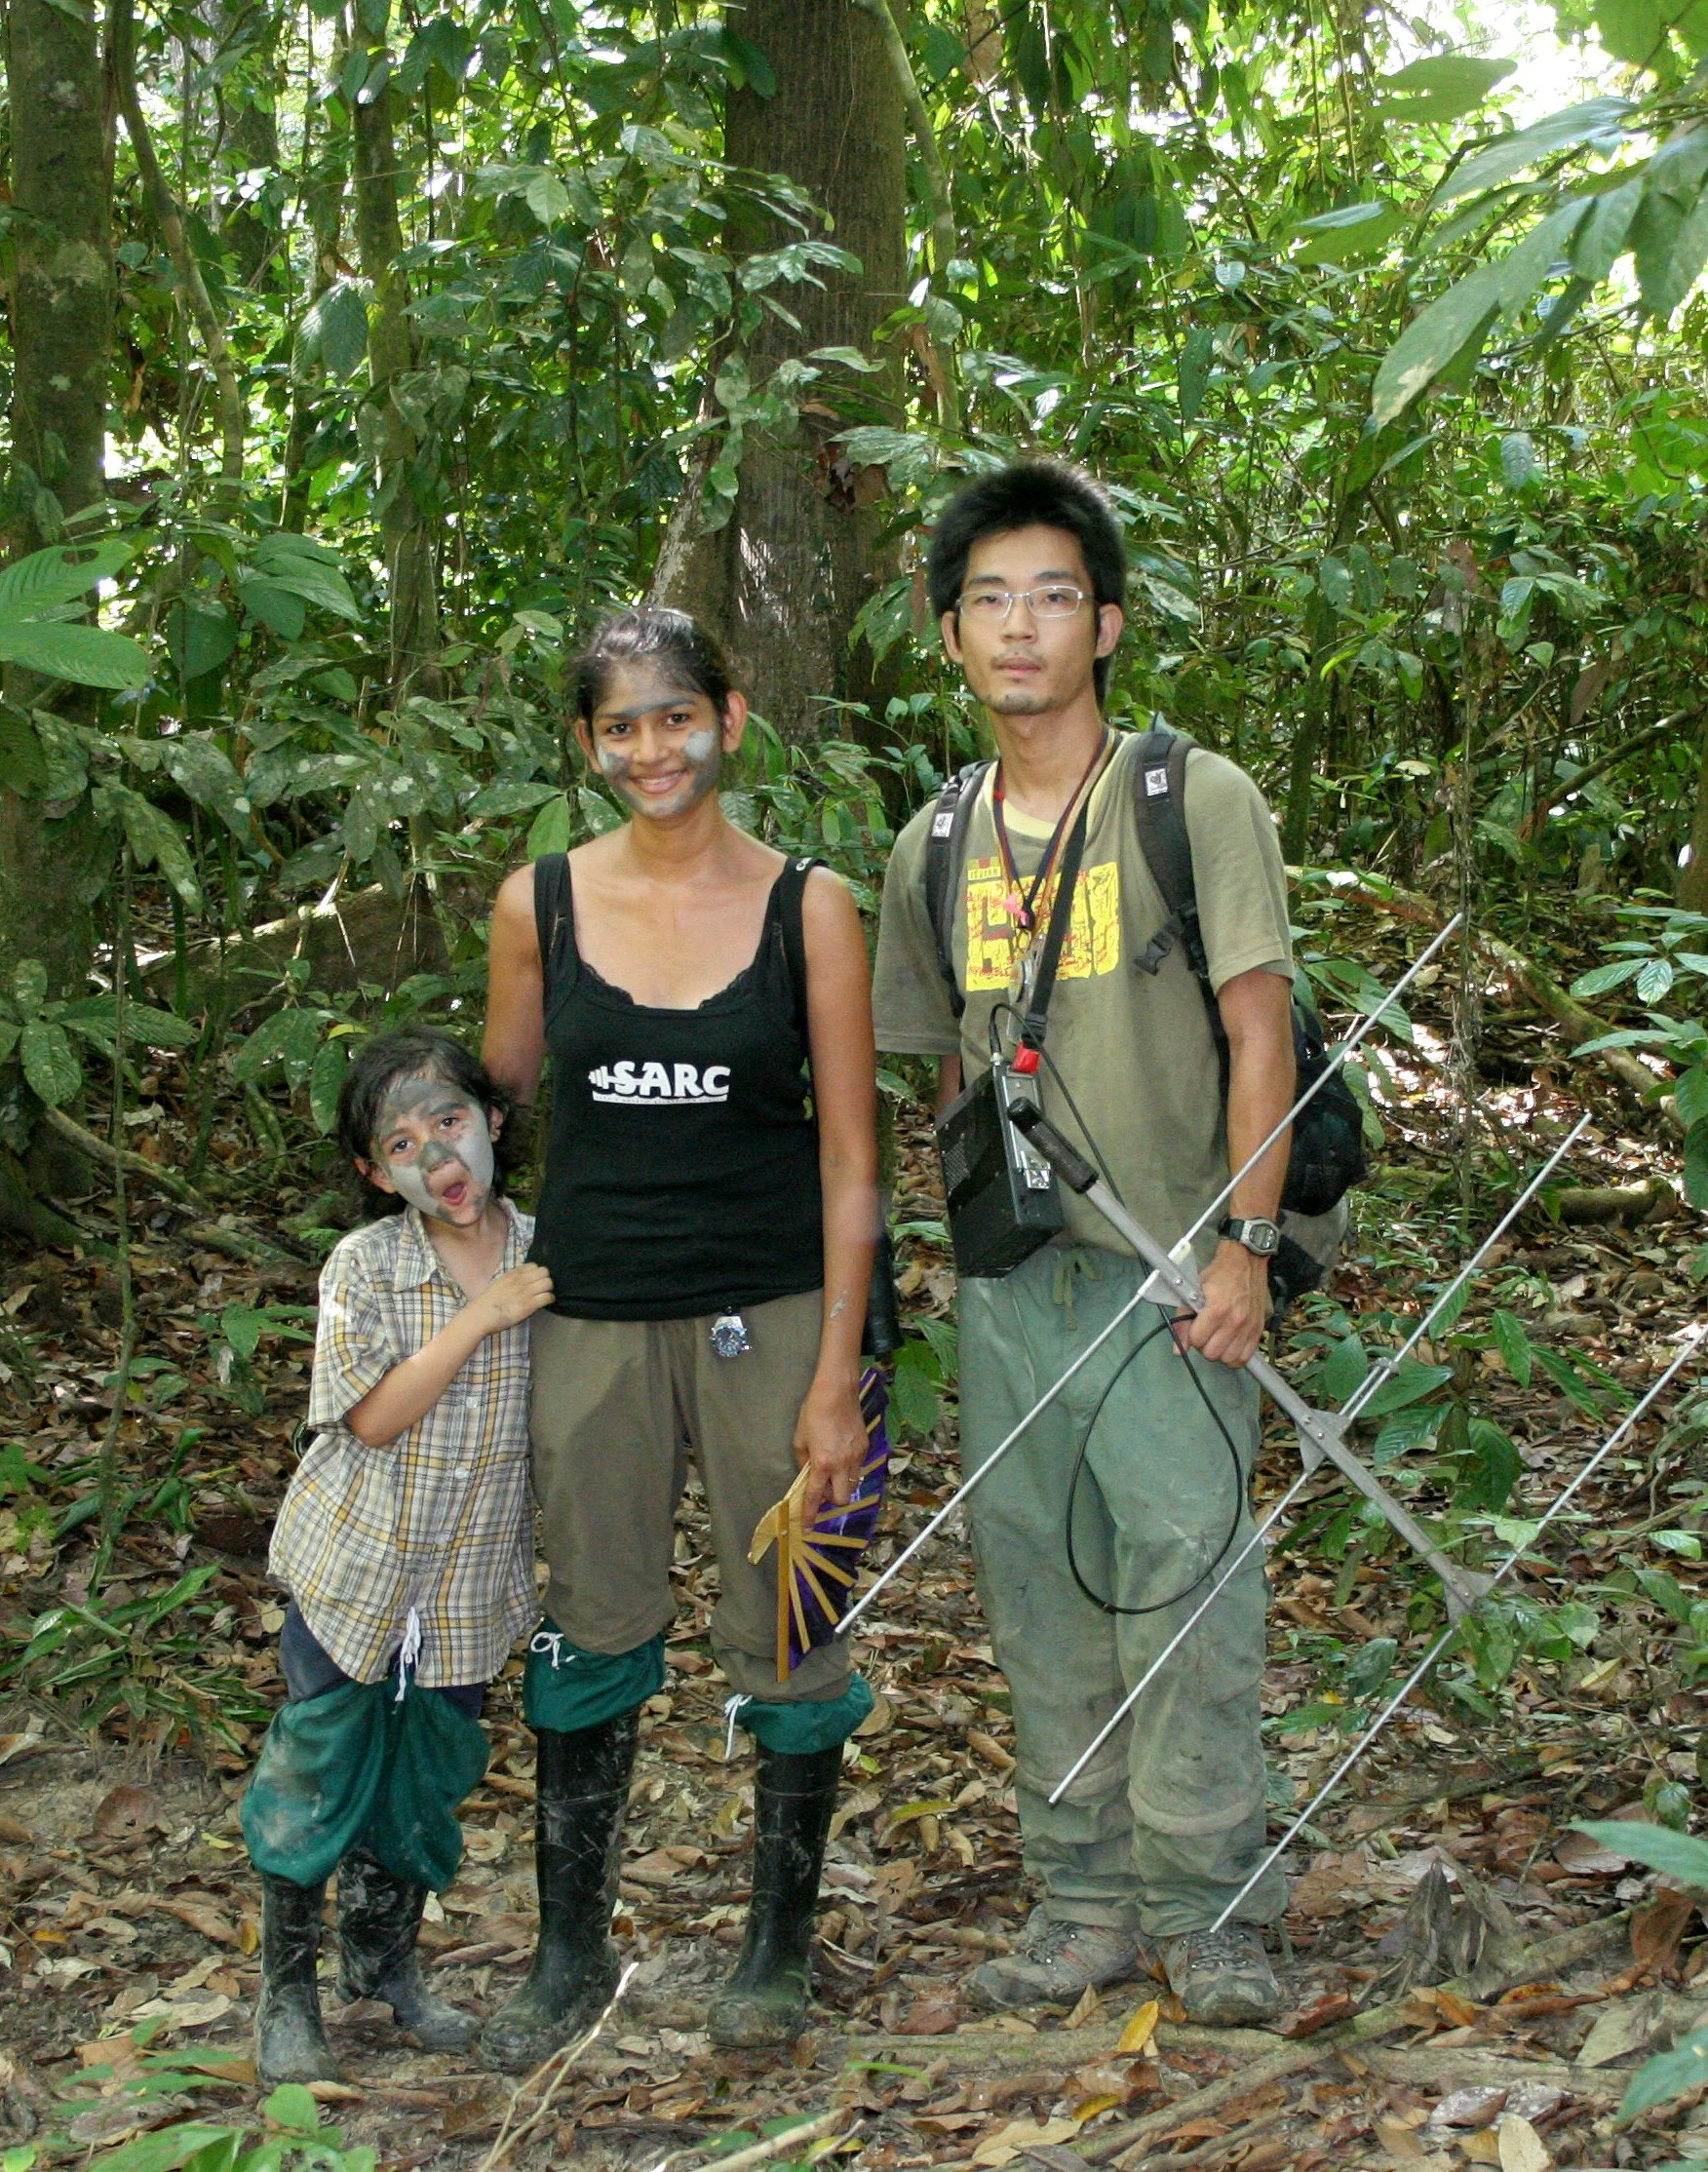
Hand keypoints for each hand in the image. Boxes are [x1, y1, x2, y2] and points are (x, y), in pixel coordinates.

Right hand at [473, 1263, 554, 1332]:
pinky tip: (545, 1303)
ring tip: (544, 1295)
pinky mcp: (529, 1304)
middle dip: (545, 1279)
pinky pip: (548, 1297)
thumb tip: (523, 1281)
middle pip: (544, 1272)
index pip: (534, 1265)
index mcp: (513, 1274)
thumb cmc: (487, 1302)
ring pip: (548, 1283)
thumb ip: (511, 1280)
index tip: (535, 1280)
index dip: (537, 1273)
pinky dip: (549, 1299)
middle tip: (542, 1288)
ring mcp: (526, 1292)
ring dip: (548, 1289)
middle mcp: (521, 1280)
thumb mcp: (499, 1283)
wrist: (481, 1315)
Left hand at [793, 1375, 867, 1524]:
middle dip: (832, 1499)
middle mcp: (842, 1464)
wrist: (838, 1391)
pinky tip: (843, 1453)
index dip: (810, 1514)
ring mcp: (857, 1456)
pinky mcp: (866, 1447)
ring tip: (833, 1469)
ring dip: (841, 1484)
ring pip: (853, 1484)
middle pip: (842, 1499)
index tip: (808, 1527)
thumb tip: (807, 1473)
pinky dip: (850, 1468)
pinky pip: (858, 1467)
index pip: (815, 1496)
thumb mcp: (800, 1437)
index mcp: (822, 1463)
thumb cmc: (814, 1411)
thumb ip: (803, 1460)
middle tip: (823, 1486)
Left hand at [1175, 1239, 1268, 1368]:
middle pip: (1212, 1353)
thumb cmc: (1219, 1274)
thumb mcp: (1194, 1291)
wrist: (1245, 1262)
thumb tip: (1178, 1349)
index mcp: (1217, 1309)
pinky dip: (1235, 1356)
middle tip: (1206, 1331)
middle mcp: (1235, 1321)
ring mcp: (1249, 1327)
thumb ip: (1183, 1320)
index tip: (1195, 1325)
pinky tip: (1230, 1344)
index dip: (1192, 1334)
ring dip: (1219, 1351)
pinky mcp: (1258, 1329)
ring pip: (1227, 1358)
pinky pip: (1245, 1357)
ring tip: (1218, 1337)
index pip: (1197, 1340)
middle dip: (1204, 1344)